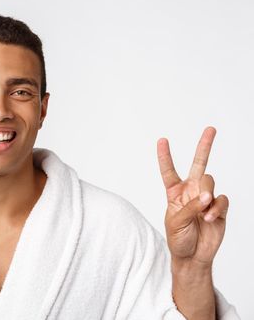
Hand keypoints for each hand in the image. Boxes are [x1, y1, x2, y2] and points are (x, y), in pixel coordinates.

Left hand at [157, 127, 228, 266]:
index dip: (165, 156)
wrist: (193, 257)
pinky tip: (211, 218)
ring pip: (211, 181)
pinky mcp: (220, 208)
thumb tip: (206, 196)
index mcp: (174, 192)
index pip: (168, 171)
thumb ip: (189, 206)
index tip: (162, 140)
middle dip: (205, 146)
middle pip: (198, 164)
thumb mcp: (175, 222)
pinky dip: (217, 208)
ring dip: (207, 194)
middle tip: (211, 129)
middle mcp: (191, 191)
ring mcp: (206, 198)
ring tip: (204, 210)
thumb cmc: (178, 239)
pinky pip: (222, 199)